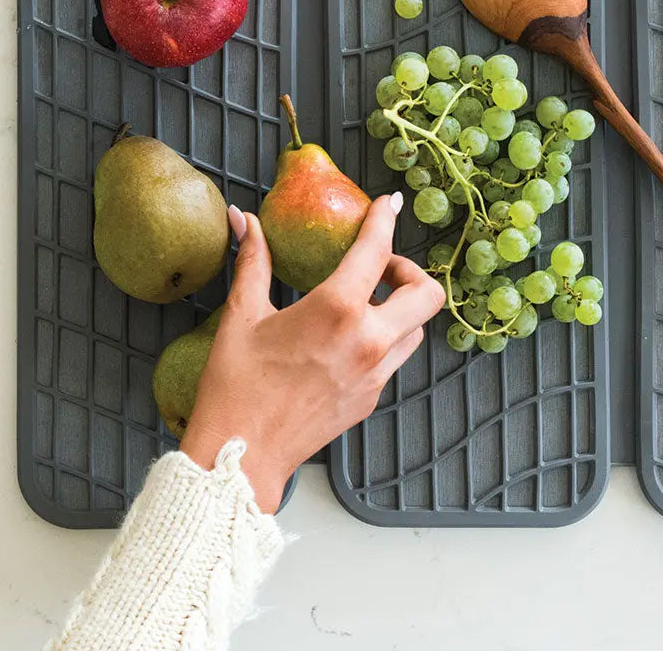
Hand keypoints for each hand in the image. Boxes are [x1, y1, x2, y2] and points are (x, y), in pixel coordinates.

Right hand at [180, 191, 444, 512]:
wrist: (240, 458)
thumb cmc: (235, 386)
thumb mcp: (242, 316)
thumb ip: (253, 262)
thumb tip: (244, 219)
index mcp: (337, 310)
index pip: (377, 250)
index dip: (385, 220)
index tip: (389, 204)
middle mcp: (368, 340)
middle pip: (427, 293)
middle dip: (410, 271)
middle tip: (380, 269)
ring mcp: (376, 373)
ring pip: (417, 328)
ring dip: (402, 308)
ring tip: (367, 302)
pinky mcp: (372, 398)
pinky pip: (396, 358)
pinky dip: (385, 339)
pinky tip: (351, 339)